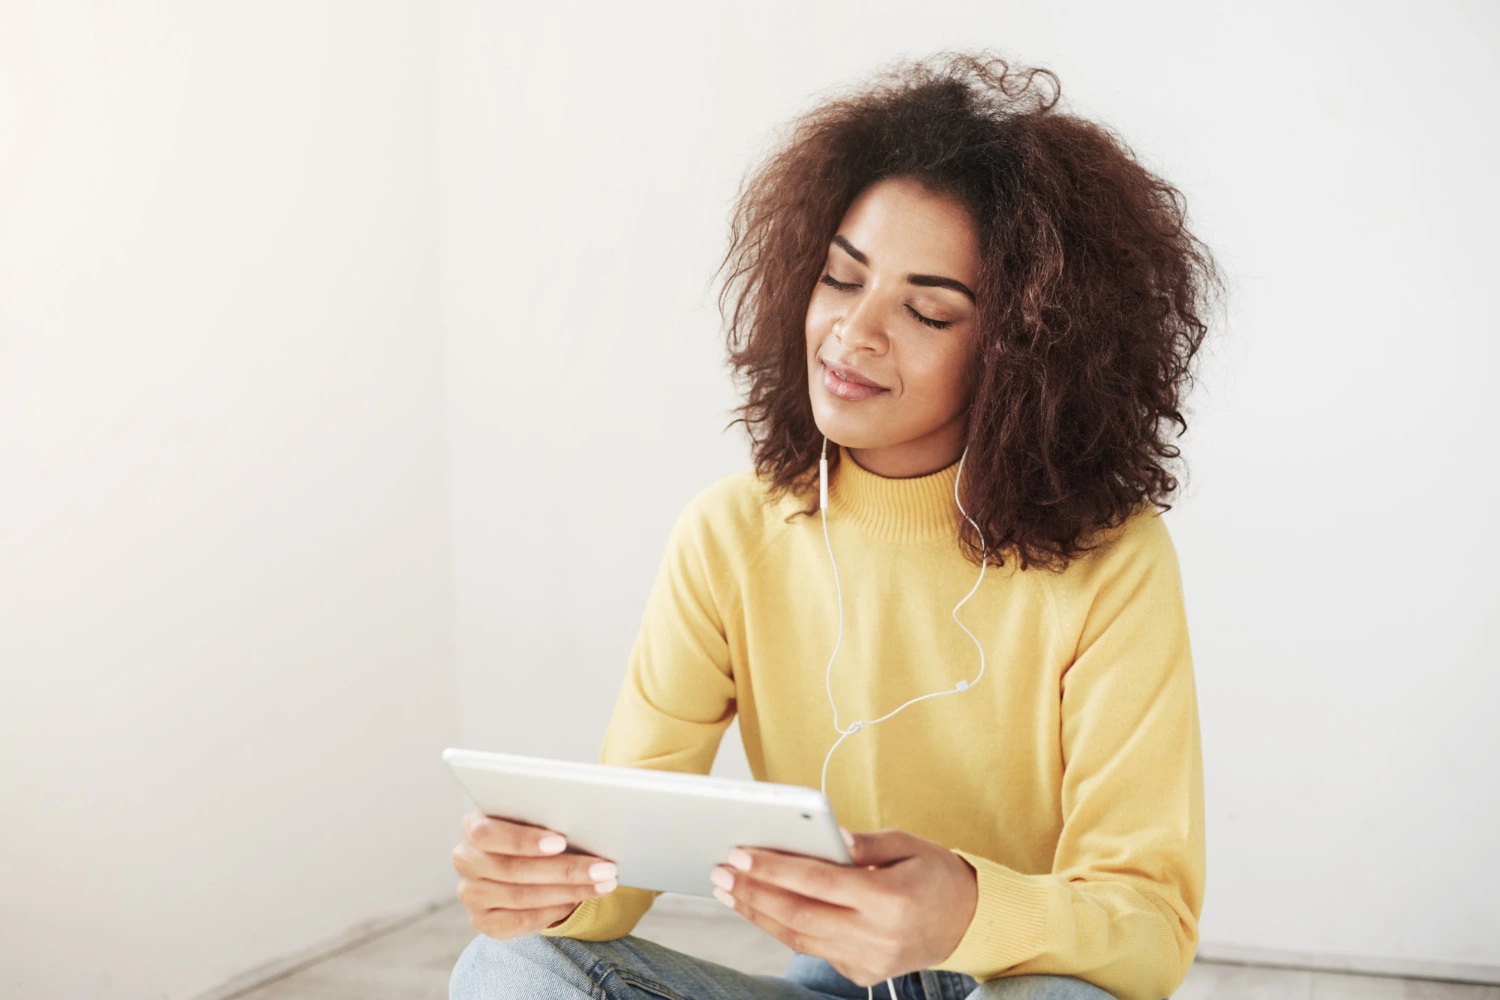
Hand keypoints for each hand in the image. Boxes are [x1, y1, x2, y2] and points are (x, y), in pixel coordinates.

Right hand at [452, 809, 618, 938]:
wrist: (521, 857)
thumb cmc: (535, 829)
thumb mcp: (536, 815)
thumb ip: (548, 814)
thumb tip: (585, 820)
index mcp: (472, 826)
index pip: (487, 833)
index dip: (524, 840)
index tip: (561, 841)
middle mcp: (465, 860)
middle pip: (513, 869)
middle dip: (565, 870)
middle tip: (604, 868)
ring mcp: (471, 893)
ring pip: (521, 897)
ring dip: (568, 892)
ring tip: (602, 884)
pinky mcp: (482, 920)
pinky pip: (519, 922)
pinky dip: (552, 912)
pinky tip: (576, 901)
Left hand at [709, 826, 977, 986]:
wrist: (968, 922)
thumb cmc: (935, 874)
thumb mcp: (909, 844)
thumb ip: (866, 843)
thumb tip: (830, 836)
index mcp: (891, 899)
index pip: (819, 883)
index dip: (776, 868)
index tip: (741, 853)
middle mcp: (878, 936)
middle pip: (800, 915)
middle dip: (754, 892)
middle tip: (720, 872)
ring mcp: (870, 960)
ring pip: (800, 938)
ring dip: (759, 913)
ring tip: (728, 890)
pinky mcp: (863, 974)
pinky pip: (814, 949)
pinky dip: (784, 928)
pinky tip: (761, 907)